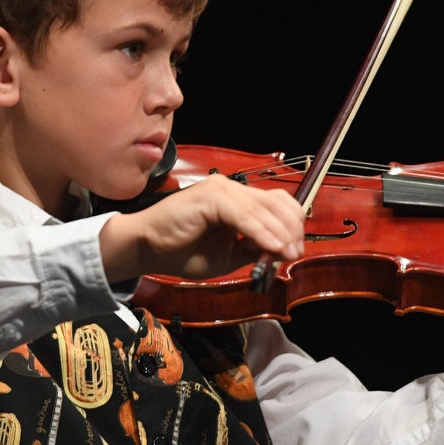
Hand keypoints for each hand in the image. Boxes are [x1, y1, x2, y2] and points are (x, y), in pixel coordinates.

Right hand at [98, 174, 304, 283]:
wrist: (147, 248)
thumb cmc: (182, 251)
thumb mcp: (228, 255)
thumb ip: (253, 249)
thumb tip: (284, 249)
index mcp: (237, 200)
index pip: (276, 203)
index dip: (291, 224)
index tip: (295, 250)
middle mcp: (231, 189)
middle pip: (276, 202)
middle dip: (291, 229)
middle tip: (295, 253)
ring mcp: (221, 190)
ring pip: (263, 208)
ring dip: (280, 233)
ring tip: (288, 253)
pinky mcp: (210, 197)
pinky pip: (244, 216)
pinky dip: (261, 232)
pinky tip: (272, 247)